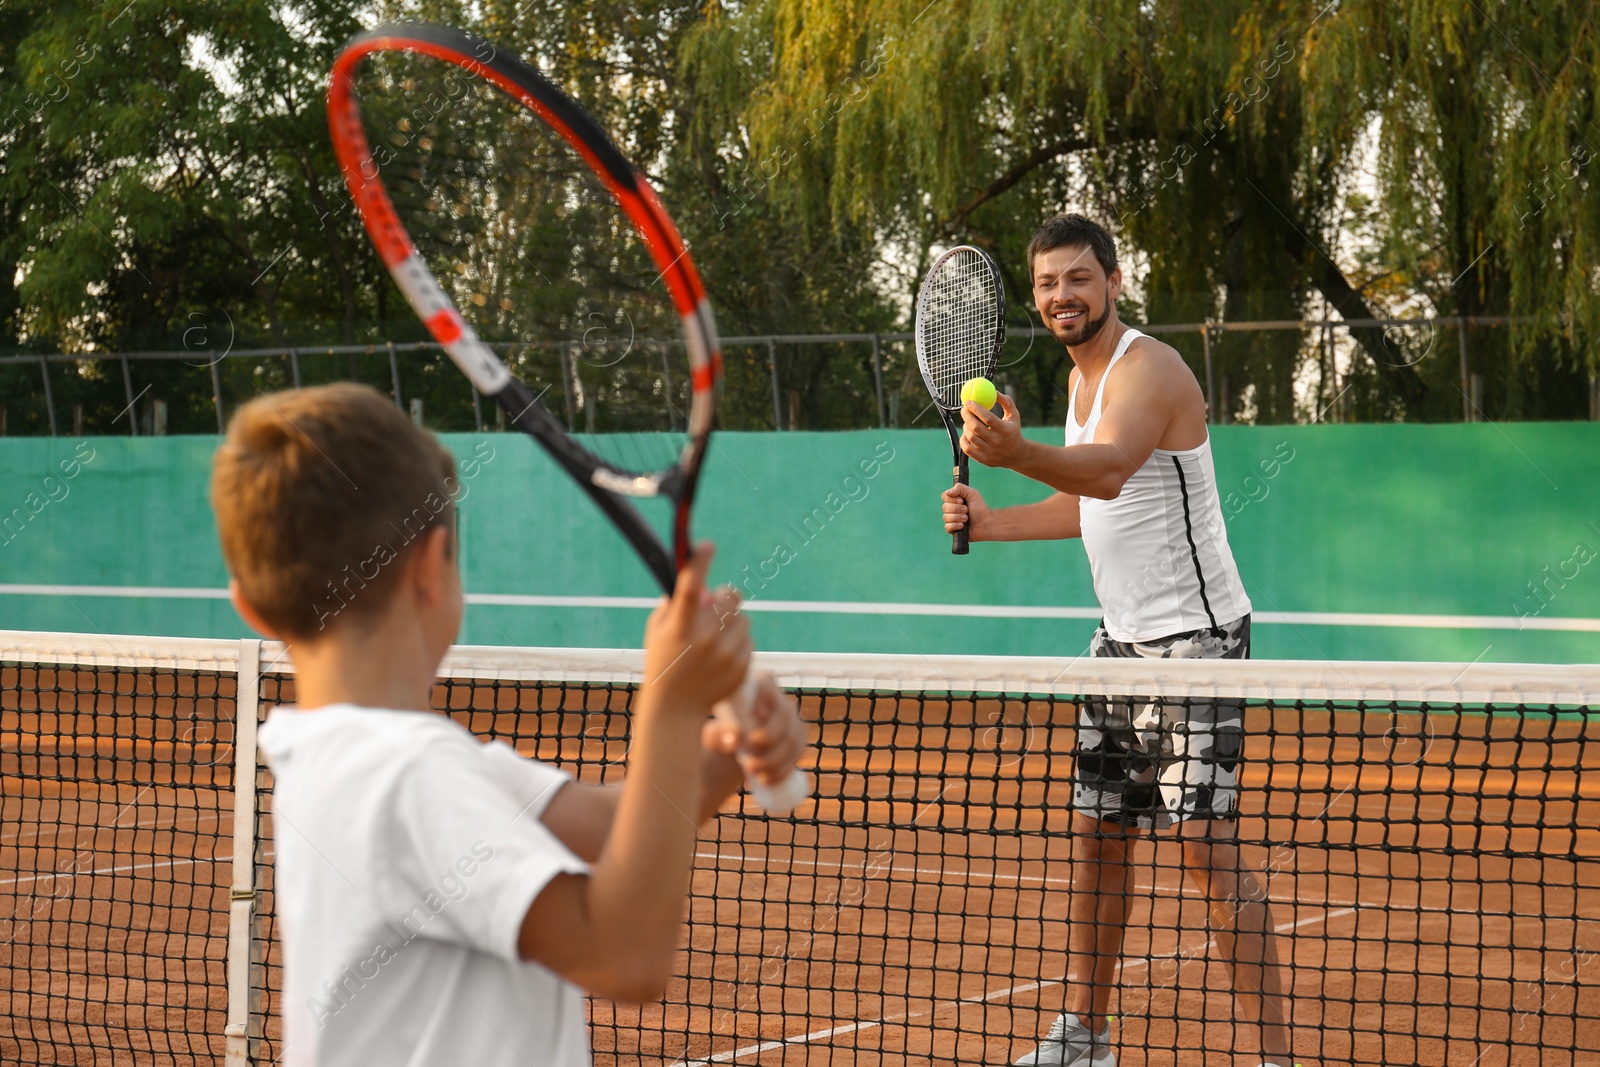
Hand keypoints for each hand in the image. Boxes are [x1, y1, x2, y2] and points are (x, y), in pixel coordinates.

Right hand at [641, 543, 749, 719]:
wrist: (675, 708)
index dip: (698, 564)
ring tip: (713, 642)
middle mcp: (705, 639)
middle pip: (730, 596)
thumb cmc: (663, 662)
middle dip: (724, 597)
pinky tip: (720, 659)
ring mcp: (726, 654)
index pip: (690, 589)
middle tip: (714, 607)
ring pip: (742, 618)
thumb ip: (675, 605)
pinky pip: (748, 639)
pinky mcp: (742, 665)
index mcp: (680, 627)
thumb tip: (699, 586)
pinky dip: (737, 643)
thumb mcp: (658, 631)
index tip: (707, 545)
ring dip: (731, 623)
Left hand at [701, 672, 806, 786]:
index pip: (766, 681)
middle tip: (749, 756)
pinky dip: (784, 768)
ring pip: (793, 737)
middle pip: (784, 714)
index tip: (755, 717)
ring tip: (753, 772)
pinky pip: (798, 752)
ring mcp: (790, 720)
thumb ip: (718, 736)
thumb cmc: (719, 739)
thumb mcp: (713, 738)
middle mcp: (776, 700)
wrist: (728, 759)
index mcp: (754, 688)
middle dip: (769, 738)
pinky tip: (768, 779)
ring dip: (775, 758)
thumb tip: (733, 739)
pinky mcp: (796, 740)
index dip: (766, 695)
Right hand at [942, 483, 990, 540]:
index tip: (962, 500)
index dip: (952, 499)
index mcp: (955, 499)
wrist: (986, 523)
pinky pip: (947, 527)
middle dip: (958, 509)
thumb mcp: (972, 493)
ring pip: (946, 517)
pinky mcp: (952, 529)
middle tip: (967, 510)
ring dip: (958, 517)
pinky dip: (956, 526)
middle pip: (944, 507)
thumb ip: (960, 488)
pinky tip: (963, 526)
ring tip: (967, 518)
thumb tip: (948, 492)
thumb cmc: (980, 508)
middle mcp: (951, 509)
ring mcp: (951, 519)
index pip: (945, 496)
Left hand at [960, 393, 1024, 467]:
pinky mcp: (983, 459)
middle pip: (976, 427)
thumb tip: (994, 392)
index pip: (988, 418)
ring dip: (965, 426)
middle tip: (964, 409)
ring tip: (968, 421)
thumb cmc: (1013, 431)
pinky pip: (967, 449)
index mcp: (1005, 430)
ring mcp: (989, 452)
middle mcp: (997, 442)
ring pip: (970, 437)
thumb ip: (1006, 402)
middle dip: (967, 416)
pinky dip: (963, 439)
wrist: (1017, 454)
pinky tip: (966, 433)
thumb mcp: (1014, 415)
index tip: (969, 401)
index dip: (976, 408)